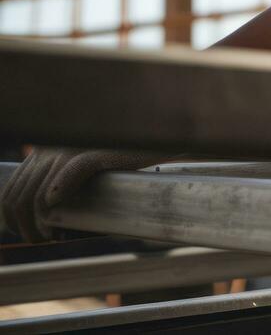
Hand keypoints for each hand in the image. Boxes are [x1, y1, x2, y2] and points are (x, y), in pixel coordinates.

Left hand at [1, 146, 175, 242]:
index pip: (11, 190)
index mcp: (44, 151)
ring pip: (38, 194)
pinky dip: (58, 193)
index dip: (12, 217)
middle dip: (24, 226)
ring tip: (53, 236)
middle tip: (42, 240)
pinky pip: (68, 174)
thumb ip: (59, 182)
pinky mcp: (94, 153)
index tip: (27, 232)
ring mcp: (70, 149)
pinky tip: (57, 206)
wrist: (153, 133)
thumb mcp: (82, 167)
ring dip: (39, 223)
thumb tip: (43, 214)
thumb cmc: (121, 155)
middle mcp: (50, 148)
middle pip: (20, 197)